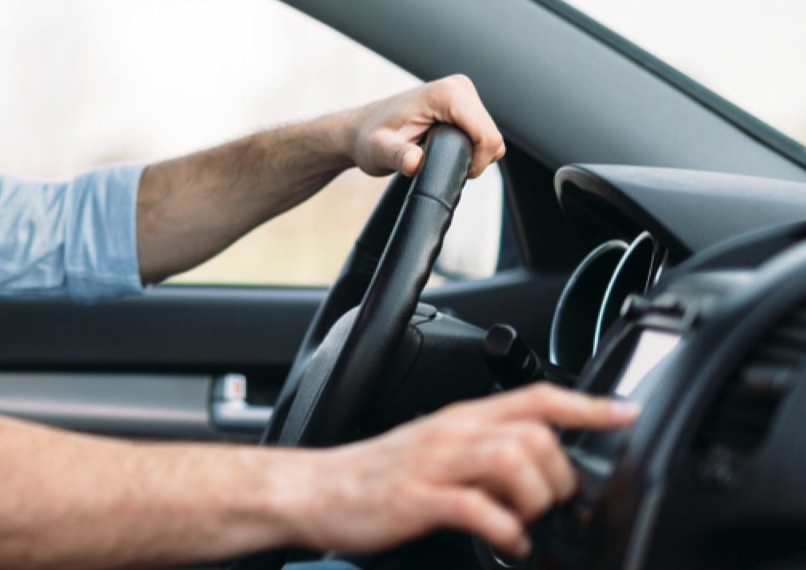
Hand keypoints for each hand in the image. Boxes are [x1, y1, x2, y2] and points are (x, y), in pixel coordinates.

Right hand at [277, 384, 636, 558]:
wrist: (313, 490)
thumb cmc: (374, 477)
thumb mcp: (435, 453)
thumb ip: (483, 453)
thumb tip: (537, 468)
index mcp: (459, 418)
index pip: (535, 396)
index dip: (587, 404)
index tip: (626, 413)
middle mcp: (451, 433)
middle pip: (536, 433)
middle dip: (561, 474)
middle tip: (550, 505)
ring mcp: (433, 464)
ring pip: (514, 460)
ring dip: (536, 499)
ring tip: (526, 523)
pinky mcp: (416, 499)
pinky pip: (479, 508)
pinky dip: (506, 531)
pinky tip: (506, 543)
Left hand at [346, 75, 504, 177]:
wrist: (362, 129)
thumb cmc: (370, 138)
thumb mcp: (379, 151)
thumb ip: (397, 157)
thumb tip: (414, 162)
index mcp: (446, 94)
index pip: (487, 135)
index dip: (476, 162)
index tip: (452, 172)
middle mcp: (459, 87)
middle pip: (492, 137)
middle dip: (471, 158)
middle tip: (436, 162)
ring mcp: (463, 92)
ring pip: (490, 136)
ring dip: (469, 152)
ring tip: (435, 152)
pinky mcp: (465, 103)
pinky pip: (483, 133)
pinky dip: (469, 146)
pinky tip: (442, 146)